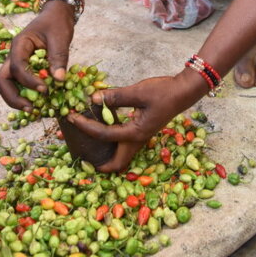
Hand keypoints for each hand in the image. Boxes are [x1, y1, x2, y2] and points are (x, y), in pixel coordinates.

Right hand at [0, 1, 74, 110]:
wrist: (57, 14)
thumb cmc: (57, 22)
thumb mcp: (60, 37)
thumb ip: (59, 57)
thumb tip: (59, 80)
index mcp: (19, 45)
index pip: (17, 67)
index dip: (28, 81)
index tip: (45, 89)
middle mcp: (13, 55)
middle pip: (2, 80)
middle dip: (13, 97)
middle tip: (30, 108)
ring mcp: (17, 62)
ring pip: (6, 84)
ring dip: (16, 98)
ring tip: (32, 109)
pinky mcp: (24, 68)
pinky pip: (18, 84)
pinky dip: (24, 94)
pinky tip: (37, 103)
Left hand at [65, 74, 196, 172]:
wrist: (183, 91)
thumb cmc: (163, 92)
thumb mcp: (138, 92)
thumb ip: (116, 96)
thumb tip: (93, 98)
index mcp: (135, 133)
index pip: (104, 135)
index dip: (86, 126)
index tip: (72, 118)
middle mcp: (137, 140)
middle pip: (116, 164)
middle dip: (98, 164)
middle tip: (81, 155)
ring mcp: (140, 137)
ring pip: (121, 156)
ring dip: (105, 154)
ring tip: (88, 143)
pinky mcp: (142, 131)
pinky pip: (123, 144)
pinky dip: (111, 142)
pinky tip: (104, 127)